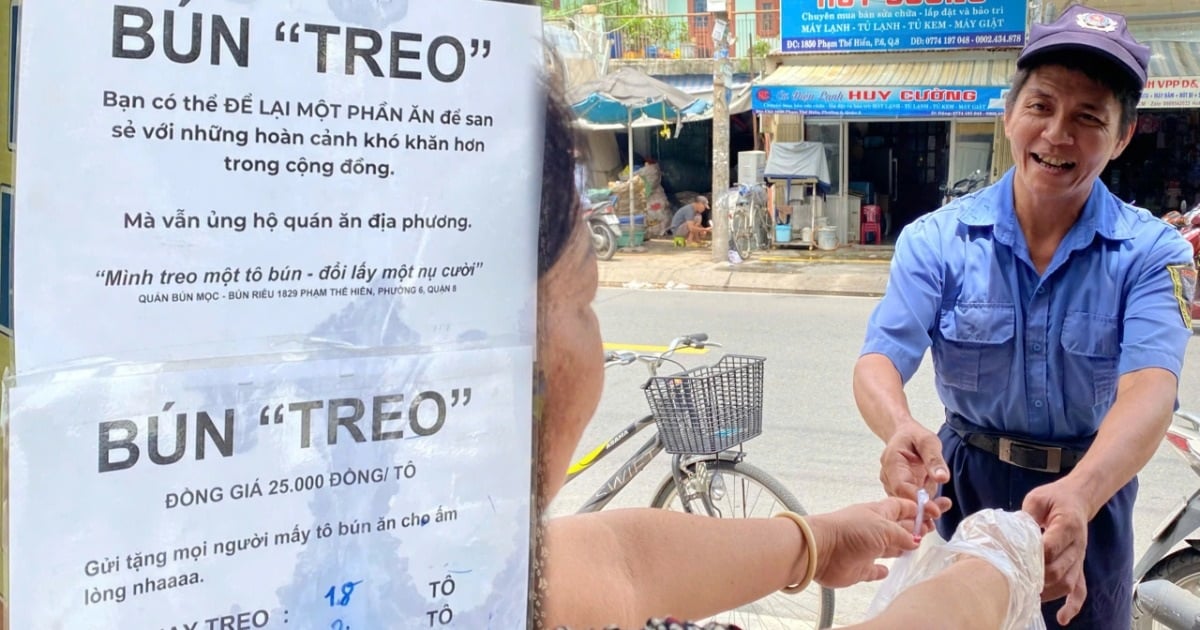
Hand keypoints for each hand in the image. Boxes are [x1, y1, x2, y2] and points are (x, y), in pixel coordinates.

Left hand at [806, 497, 943, 587]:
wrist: (820, 549)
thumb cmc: (850, 531)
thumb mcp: (883, 527)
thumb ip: (902, 534)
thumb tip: (915, 540)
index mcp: (878, 513)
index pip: (901, 507)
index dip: (916, 509)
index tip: (934, 512)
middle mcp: (873, 529)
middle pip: (897, 528)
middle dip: (913, 528)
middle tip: (930, 531)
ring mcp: (865, 549)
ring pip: (887, 548)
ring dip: (899, 548)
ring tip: (914, 549)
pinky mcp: (858, 568)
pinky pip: (872, 570)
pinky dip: (879, 570)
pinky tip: (886, 571)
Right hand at [880, 422, 949, 501]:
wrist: (904, 436)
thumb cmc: (914, 437)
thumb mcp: (928, 441)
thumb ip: (934, 459)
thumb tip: (942, 478)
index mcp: (892, 461)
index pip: (901, 487)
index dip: (917, 500)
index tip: (934, 510)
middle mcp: (888, 476)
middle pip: (903, 499)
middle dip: (924, 507)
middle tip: (944, 506)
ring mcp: (892, 485)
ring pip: (907, 504)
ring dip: (926, 506)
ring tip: (943, 500)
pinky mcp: (899, 492)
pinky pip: (911, 503)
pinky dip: (925, 506)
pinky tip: (938, 501)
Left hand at [1022, 482, 1089, 625]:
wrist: (1078, 499)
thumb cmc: (1055, 498)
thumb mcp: (1037, 499)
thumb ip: (1027, 514)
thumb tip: (1013, 532)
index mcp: (1067, 526)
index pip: (1051, 547)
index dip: (1033, 556)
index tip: (1015, 560)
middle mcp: (1077, 546)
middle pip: (1058, 569)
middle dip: (1036, 578)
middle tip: (1014, 582)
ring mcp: (1079, 559)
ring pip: (1067, 583)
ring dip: (1048, 593)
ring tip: (1028, 598)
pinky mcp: (1079, 566)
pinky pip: (1081, 590)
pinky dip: (1073, 606)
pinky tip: (1062, 618)